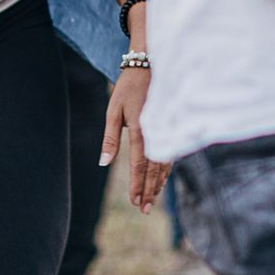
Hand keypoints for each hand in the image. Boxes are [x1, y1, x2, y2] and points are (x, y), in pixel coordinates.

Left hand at [102, 67, 169, 212]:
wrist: (150, 64)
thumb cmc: (128, 87)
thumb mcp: (113, 110)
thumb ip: (110, 138)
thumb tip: (104, 163)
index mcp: (142, 129)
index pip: (140, 165)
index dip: (137, 185)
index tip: (134, 202)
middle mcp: (157, 132)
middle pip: (155, 169)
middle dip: (149, 191)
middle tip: (144, 210)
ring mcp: (166, 129)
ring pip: (165, 163)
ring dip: (158, 183)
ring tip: (151, 200)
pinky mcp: (170, 126)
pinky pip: (170, 154)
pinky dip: (165, 170)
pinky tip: (161, 180)